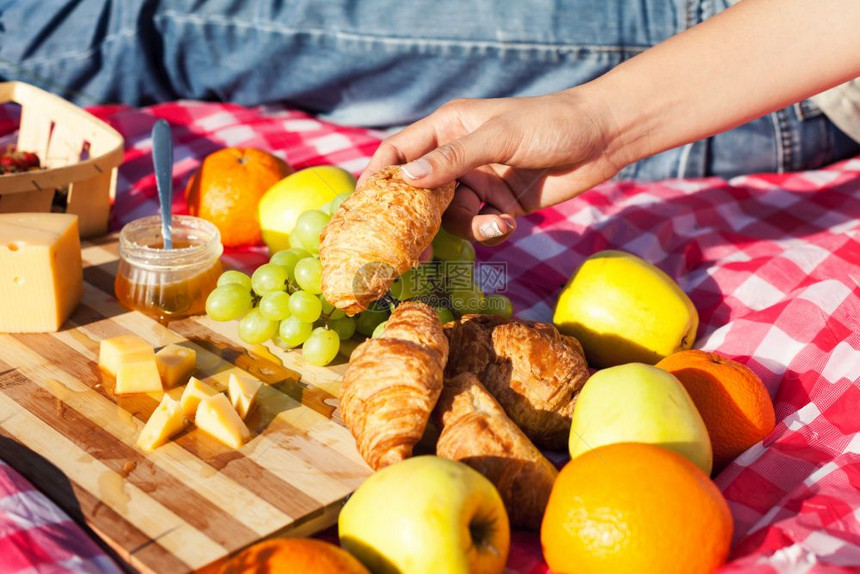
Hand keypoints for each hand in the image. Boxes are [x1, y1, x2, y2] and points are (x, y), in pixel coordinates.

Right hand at [360, 88, 623, 243]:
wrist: (602, 139)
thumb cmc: (550, 124)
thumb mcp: (499, 137)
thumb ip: (453, 159)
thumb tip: (405, 181)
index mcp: (447, 128)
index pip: (398, 153)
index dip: (377, 178)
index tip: (362, 210)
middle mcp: (457, 156)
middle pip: (418, 194)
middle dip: (416, 221)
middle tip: (412, 252)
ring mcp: (477, 182)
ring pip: (449, 217)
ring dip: (469, 226)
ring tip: (497, 222)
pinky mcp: (499, 204)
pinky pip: (479, 227)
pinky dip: (490, 230)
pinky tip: (510, 223)